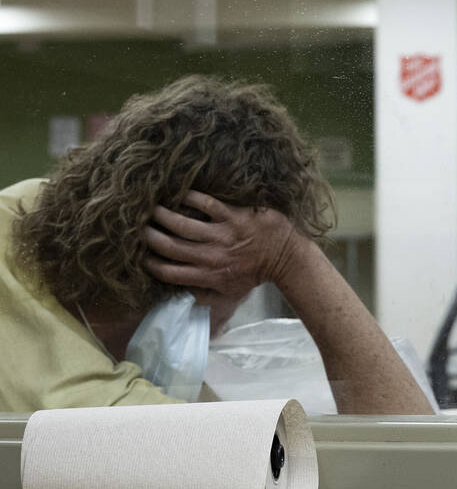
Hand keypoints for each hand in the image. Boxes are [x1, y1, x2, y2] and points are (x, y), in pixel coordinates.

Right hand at [144, 190, 301, 301]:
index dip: (148, 262)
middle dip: (148, 236)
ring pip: (181, 223)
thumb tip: (180, 294)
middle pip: (168, 246)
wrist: (286, 257)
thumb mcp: (230, 293)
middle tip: (138, 226)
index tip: (139, 254)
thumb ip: (205, 295)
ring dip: (161, 214)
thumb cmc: (255, 274)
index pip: (167, 272)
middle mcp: (211, 256)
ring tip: (150, 208)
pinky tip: (179, 193)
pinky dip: (189, 197)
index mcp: (207, 276)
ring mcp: (222, 235)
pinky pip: (205, 203)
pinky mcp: (233, 216)